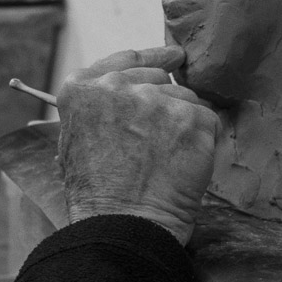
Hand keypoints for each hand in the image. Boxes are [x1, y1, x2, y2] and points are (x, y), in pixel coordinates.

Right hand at [55, 46, 217, 245]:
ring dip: (184, 124)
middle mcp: (115, 85)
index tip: (173, 58)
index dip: (153, 57)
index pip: (125, 59)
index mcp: (81, 87)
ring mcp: (153, 99)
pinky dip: (204, 141)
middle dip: (165, 101)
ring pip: (185, 99)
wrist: (122, 224)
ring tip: (170, 159)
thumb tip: (122, 100)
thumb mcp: (73, 140)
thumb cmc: (96, 194)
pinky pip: (208, 120)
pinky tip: (187, 164)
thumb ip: (96, 110)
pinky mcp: (189, 117)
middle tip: (165, 134)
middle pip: (158, 77)